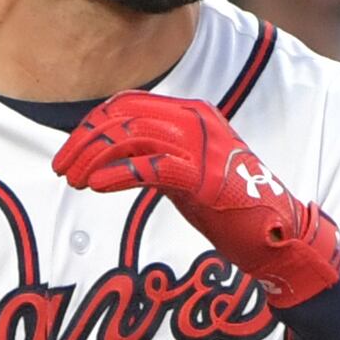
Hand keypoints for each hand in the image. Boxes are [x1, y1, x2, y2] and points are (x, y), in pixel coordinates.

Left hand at [52, 94, 339, 304]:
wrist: (278, 235)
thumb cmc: (229, 209)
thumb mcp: (184, 172)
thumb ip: (153, 156)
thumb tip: (106, 158)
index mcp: (191, 112)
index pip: (127, 104)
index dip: (90, 125)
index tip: (68, 153)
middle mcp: (197, 120)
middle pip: (124, 116)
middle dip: (85, 142)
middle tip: (62, 169)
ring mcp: (204, 146)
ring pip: (133, 136)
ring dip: (95, 158)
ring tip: (74, 181)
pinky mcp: (206, 176)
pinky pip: (151, 166)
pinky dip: (118, 173)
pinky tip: (96, 187)